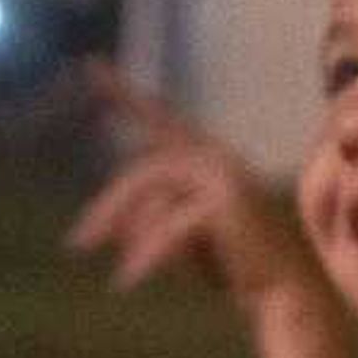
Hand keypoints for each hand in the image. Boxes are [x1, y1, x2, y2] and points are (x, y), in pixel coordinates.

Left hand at [61, 61, 331, 317]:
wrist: (281, 292)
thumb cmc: (234, 266)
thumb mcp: (181, 237)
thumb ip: (150, 217)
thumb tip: (108, 224)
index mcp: (207, 156)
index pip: (158, 117)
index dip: (124, 91)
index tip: (90, 65)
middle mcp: (216, 155)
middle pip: (142, 172)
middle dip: (107, 209)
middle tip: (77, 245)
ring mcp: (223, 174)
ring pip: (152, 198)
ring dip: (135, 240)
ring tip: (125, 279)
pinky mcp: (224, 200)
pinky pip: (167, 226)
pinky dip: (147, 257)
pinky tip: (129, 281)